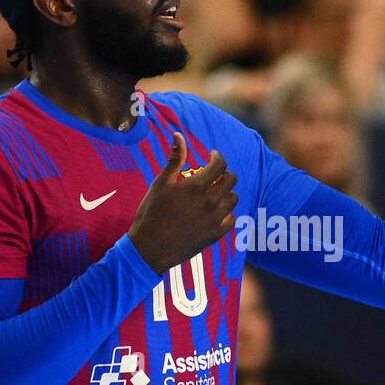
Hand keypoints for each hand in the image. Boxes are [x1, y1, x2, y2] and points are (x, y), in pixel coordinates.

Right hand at [129, 132, 237, 273]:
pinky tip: (217, 210)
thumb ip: (174, 159)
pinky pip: (232, 219)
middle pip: (231, 180)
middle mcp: (209, 202)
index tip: (212, 156)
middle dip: (224, 172)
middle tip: (214, 174)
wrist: (150, 248)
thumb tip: (179, 135)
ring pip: (234, 199)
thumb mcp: (160, 184)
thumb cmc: (151, 213)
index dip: (218, 157)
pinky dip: (227, 212)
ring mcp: (214, 220)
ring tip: (214, 192)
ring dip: (227, 192)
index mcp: (195, 187)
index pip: (220, 164)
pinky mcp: (215, 235)